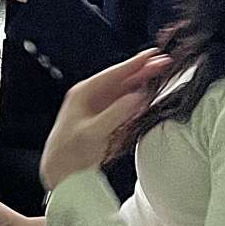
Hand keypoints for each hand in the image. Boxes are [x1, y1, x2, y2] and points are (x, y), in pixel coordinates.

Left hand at [40, 49, 172, 191]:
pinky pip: (124, 105)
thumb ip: (116, 114)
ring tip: (160, 74)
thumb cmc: (69, 151)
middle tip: (164, 62)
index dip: (134, 64)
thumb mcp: (93, 132)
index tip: (151, 55)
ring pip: (124, 91)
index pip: (114, 74)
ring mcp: (99, 108)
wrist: (60, 170)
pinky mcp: (105, 120)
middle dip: (142, 70)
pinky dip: (137, 100)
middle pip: (122, 80)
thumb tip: (137, 97)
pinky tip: (148, 95)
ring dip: (142, 83)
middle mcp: (92, 97)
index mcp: (84, 93)